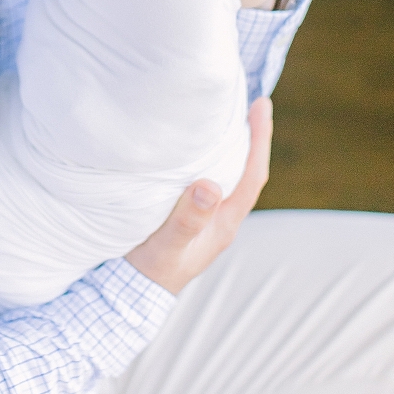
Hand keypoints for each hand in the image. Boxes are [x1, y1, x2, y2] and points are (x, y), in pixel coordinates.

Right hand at [125, 97, 272, 294]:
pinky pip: (206, 177)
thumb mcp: (168, 244)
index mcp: (225, 221)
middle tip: (249, 100)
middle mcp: (221, 216)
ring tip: (225, 114)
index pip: (252, 175)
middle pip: (244, 169)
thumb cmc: (151, 270)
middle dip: (249, 135)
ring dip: (229, 144)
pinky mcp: (188, 213)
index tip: (262, 105)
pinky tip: (195, 145)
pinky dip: (207, 156)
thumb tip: (209, 185)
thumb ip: (189, 219)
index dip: (260, 140)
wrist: (131, 292)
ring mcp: (206, 216)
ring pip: (226, 173)